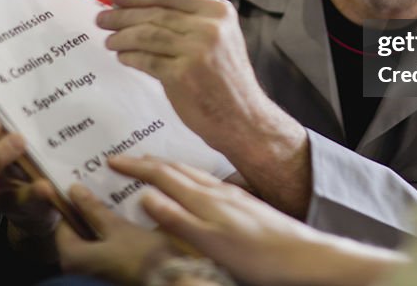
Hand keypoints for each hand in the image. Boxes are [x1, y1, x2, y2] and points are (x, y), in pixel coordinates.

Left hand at [55, 184, 182, 284]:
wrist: (168, 279)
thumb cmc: (140, 255)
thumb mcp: (117, 227)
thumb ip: (94, 208)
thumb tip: (73, 189)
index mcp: (71, 256)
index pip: (62, 222)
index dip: (71, 201)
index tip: (81, 181)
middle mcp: (78, 264)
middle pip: (78, 226)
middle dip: (88, 206)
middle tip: (97, 183)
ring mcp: (95, 265)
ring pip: (92, 232)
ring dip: (101, 214)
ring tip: (111, 191)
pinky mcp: (110, 264)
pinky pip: (103, 239)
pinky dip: (110, 225)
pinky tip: (122, 208)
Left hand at [98, 0, 272, 151]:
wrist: (244, 118)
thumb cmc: (226, 79)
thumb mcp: (219, 39)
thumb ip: (190, 21)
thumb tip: (144, 9)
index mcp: (219, 11)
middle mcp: (210, 27)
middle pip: (155, 13)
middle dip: (123, 15)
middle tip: (103, 18)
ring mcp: (197, 51)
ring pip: (147, 35)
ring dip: (122, 37)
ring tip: (109, 40)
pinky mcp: (183, 75)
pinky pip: (147, 60)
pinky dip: (131, 57)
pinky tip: (123, 57)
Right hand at [108, 155, 334, 285]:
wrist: (304, 257)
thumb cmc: (259, 257)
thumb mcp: (211, 243)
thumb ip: (178, 219)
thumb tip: (145, 196)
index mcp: (206, 199)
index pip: (163, 175)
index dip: (136, 167)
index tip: (113, 160)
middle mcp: (219, 191)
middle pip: (177, 169)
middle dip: (148, 162)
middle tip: (126, 159)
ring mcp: (233, 195)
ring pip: (193, 173)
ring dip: (169, 167)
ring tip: (154, 166)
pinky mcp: (245, 203)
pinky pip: (207, 182)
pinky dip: (189, 178)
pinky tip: (196, 186)